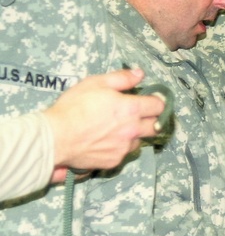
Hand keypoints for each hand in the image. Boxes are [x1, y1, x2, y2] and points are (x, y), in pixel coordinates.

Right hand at [45, 69, 164, 181]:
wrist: (54, 137)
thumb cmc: (73, 107)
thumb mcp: (96, 83)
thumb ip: (122, 78)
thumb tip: (140, 74)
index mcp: (131, 109)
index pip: (159, 106)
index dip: (156, 101)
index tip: (150, 100)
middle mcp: (132, 130)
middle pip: (156, 126)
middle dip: (151, 119)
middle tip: (138, 115)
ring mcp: (124, 147)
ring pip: (139, 140)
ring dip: (134, 134)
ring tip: (116, 129)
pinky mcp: (114, 161)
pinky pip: (123, 153)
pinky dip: (119, 147)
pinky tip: (104, 141)